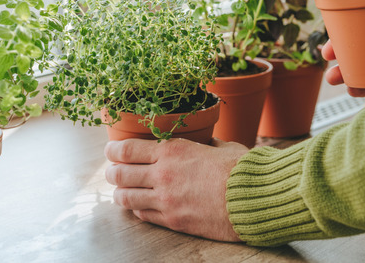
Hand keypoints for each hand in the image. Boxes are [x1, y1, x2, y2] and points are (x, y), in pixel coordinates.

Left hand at [104, 137, 248, 241]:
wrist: (254, 198)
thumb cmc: (242, 169)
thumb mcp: (221, 146)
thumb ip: (205, 145)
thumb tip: (206, 143)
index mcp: (173, 151)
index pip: (127, 150)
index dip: (113, 150)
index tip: (110, 150)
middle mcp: (163, 174)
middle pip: (120, 174)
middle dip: (111, 172)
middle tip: (112, 171)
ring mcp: (166, 200)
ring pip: (126, 198)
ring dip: (120, 193)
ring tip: (121, 191)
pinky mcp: (173, 220)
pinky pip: (144, 215)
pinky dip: (138, 209)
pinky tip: (140, 206)